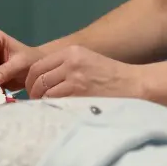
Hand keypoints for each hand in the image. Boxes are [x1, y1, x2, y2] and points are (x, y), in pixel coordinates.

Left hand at [24, 45, 145, 99]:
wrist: (135, 86)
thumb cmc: (112, 77)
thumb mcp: (88, 62)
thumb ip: (66, 67)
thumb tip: (43, 82)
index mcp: (72, 52)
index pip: (38, 65)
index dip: (31, 80)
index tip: (34, 91)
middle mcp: (70, 63)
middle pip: (37, 78)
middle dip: (33, 92)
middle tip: (37, 103)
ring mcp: (74, 79)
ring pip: (44, 92)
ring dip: (42, 102)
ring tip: (48, 110)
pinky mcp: (78, 95)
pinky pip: (55, 103)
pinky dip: (51, 109)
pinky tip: (57, 113)